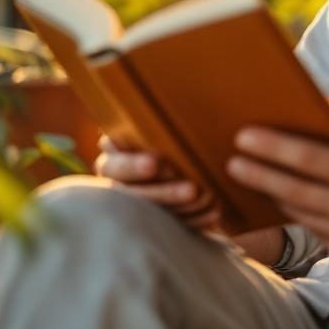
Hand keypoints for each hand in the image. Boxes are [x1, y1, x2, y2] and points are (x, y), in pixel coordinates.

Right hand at [94, 134, 220, 231]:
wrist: (177, 146)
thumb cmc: (168, 124)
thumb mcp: (156, 123)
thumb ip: (157, 125)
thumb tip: (174, 103)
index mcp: (113, 153)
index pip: (116, 165)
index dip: (134, 166)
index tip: (155, 164)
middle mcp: (117, 181)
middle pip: (134, 194)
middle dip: (165, 192)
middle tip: (192, 189)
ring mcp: (135, 202)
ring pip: (154, 212)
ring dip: (182, 207)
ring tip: (209, 199)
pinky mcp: (154, 219)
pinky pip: (172, 225)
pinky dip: (195, 220)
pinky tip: (216, 214)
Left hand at [226, 98, 328, 269]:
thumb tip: (321, 101)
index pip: (308, 160)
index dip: (272, 148)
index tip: (243, 138)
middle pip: (294, 190)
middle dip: (258, 175)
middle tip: (230, 162)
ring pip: (301, 214)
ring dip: (273, 196)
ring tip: (249, 177)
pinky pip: (316, 233)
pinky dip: (298, 215)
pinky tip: (281, 200)